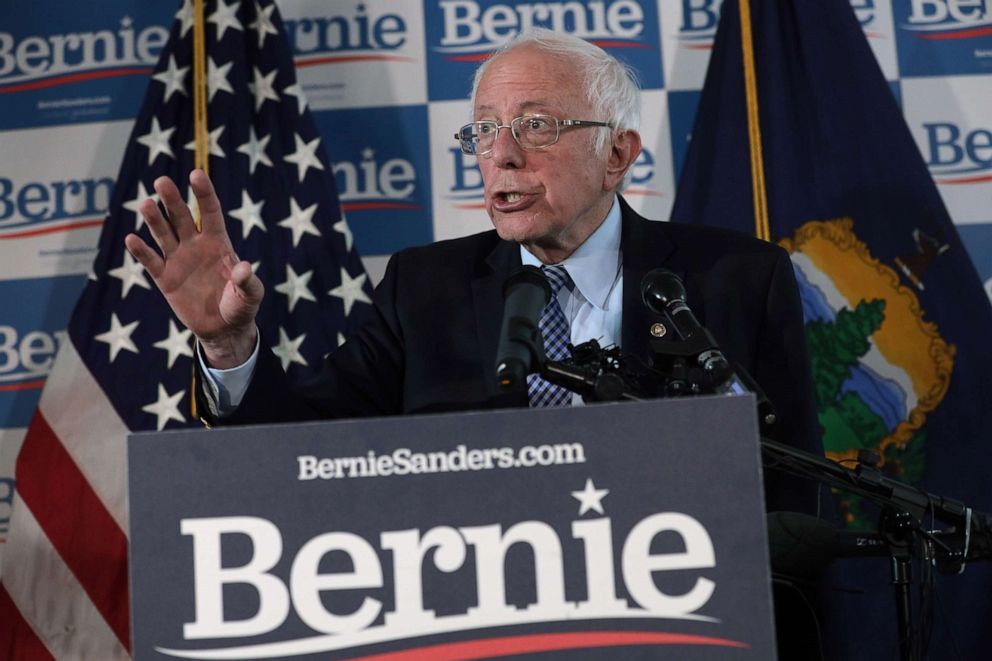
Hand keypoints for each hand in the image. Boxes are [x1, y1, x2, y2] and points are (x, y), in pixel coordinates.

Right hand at [125, 169, 263, 368]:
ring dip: (154, 219)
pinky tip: (132, 238)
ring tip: (145, 204)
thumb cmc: (241, 307)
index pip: (210, 212)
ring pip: (163, 234)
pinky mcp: (165, 279)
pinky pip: (151, 262)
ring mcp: (179, 260)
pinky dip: (141, 251)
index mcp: (219, 243)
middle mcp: (196, 246)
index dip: (203, 193)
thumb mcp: (250, 295)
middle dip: (172, 200)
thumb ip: (247, 281)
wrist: (224, 330)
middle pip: (182, 217)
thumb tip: (243, 267)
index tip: (195, 174)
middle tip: (162, 181)